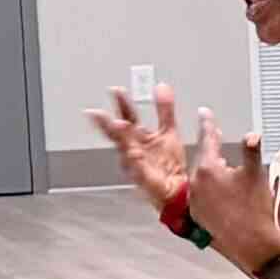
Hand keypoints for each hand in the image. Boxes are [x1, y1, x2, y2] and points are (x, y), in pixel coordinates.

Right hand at [85, 85, 188, 212]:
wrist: (179, 191)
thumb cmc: (170, 165)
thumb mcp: (169, 131)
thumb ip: (165, 110)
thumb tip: (161, 86)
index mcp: (140, 137)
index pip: (128, 117)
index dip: (122, 104)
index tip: (117, 91)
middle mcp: (134, 149)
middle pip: (118, 132)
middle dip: (109, 121)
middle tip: (100, 110)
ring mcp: (136, 163)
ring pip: (123, 148)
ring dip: (119, 137)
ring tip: (115, 124)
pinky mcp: (144, 178)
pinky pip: (137, 168)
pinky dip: (133, 160)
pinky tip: (130, 153)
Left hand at [181, 109, 279, 265]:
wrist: (252, 242)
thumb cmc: (254, 208)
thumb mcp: (255, 175)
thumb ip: (251, 152)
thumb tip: (252, 134)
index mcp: (208, 169)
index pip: (207, 140)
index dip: (208, 125)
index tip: (204, 114)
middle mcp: (195, 183)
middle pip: (203, 160)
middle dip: (212, 151)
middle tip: (217, 142)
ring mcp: (194, 200)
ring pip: (201, 179)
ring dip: (211, 173)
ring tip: (224, 173)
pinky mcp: (198, 215)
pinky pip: (200, 196)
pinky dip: (209, 191)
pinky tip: (221, 195)